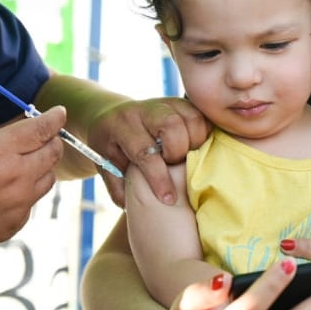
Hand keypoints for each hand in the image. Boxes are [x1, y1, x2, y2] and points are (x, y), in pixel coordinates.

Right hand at [0, 77, 63, 261]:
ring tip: (25, 161)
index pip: (42, 129)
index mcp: (2, 150)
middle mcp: (17, 177)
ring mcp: (19, 203)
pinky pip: (33, 202)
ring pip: (48, 179)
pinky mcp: (15, 223)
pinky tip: (8, 188)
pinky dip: (28, 191)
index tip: (60, 112)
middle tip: (42, 135)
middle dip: (52, 140)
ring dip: (43, 166)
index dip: (54, 118)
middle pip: (53, 153)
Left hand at [86, 96, 207, 206]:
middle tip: (174, 165)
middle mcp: (144, 110)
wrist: (112, 116)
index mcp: (121, 126)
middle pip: (172, 125)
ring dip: (195, 142)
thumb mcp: (106, 166)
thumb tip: (134, 207)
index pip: (144, 151)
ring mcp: (165, 103)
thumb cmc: (111, 146)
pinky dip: (204, 133)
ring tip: (187, 157)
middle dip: (178, 152)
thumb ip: (118, 186)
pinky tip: (196, 147)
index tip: (168, 199)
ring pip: (192, 118)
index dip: (158, 177)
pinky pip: (201, 115)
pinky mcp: (180, 102)